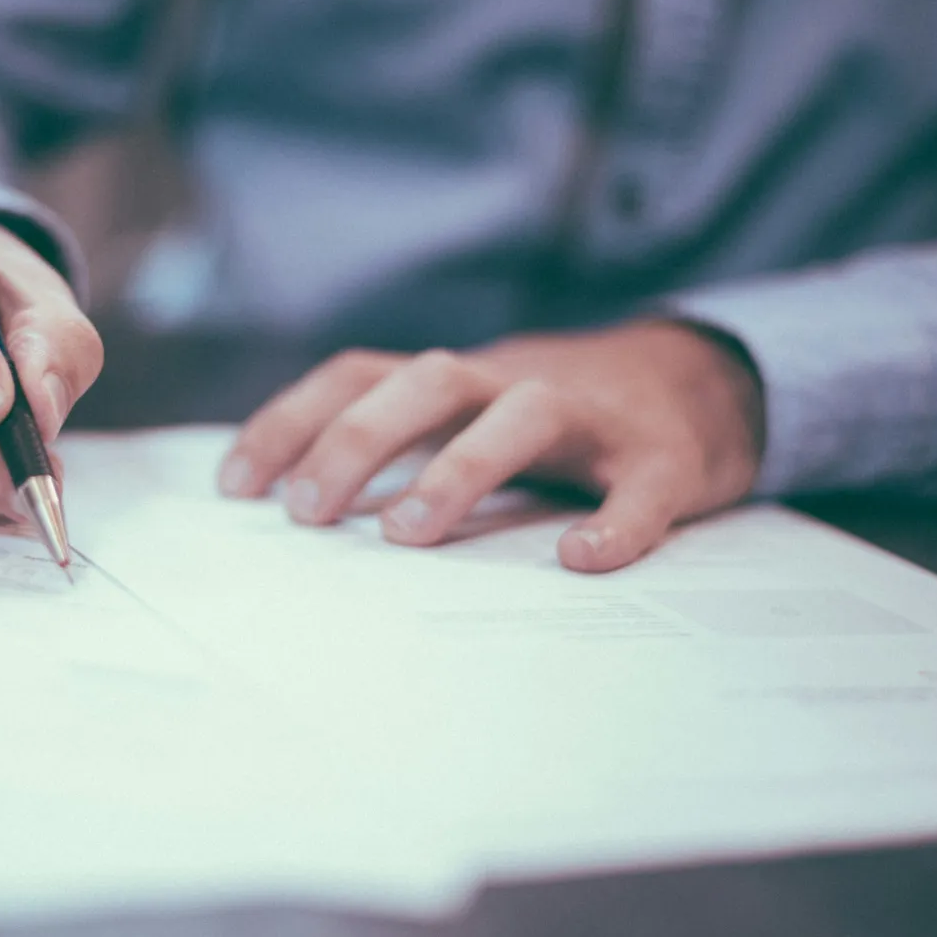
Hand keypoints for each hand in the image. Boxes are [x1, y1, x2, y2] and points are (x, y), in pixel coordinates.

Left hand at [219, 321, 764, 571]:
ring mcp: (592, 416)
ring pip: (522, 416)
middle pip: (427, 382)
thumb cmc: (556, 419)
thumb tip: (297, 511)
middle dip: (357, 440)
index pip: (359, 376)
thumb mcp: (470, 415)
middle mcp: (514, 382)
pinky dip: (615, 522)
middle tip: (306, 514)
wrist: (701, 383)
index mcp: (458, 380)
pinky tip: (582, 560)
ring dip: (459, 468)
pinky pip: (640, 487)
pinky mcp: (664, 457)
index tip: (235, 487)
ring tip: (407, 534)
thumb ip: (403, 446)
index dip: (292, 421)